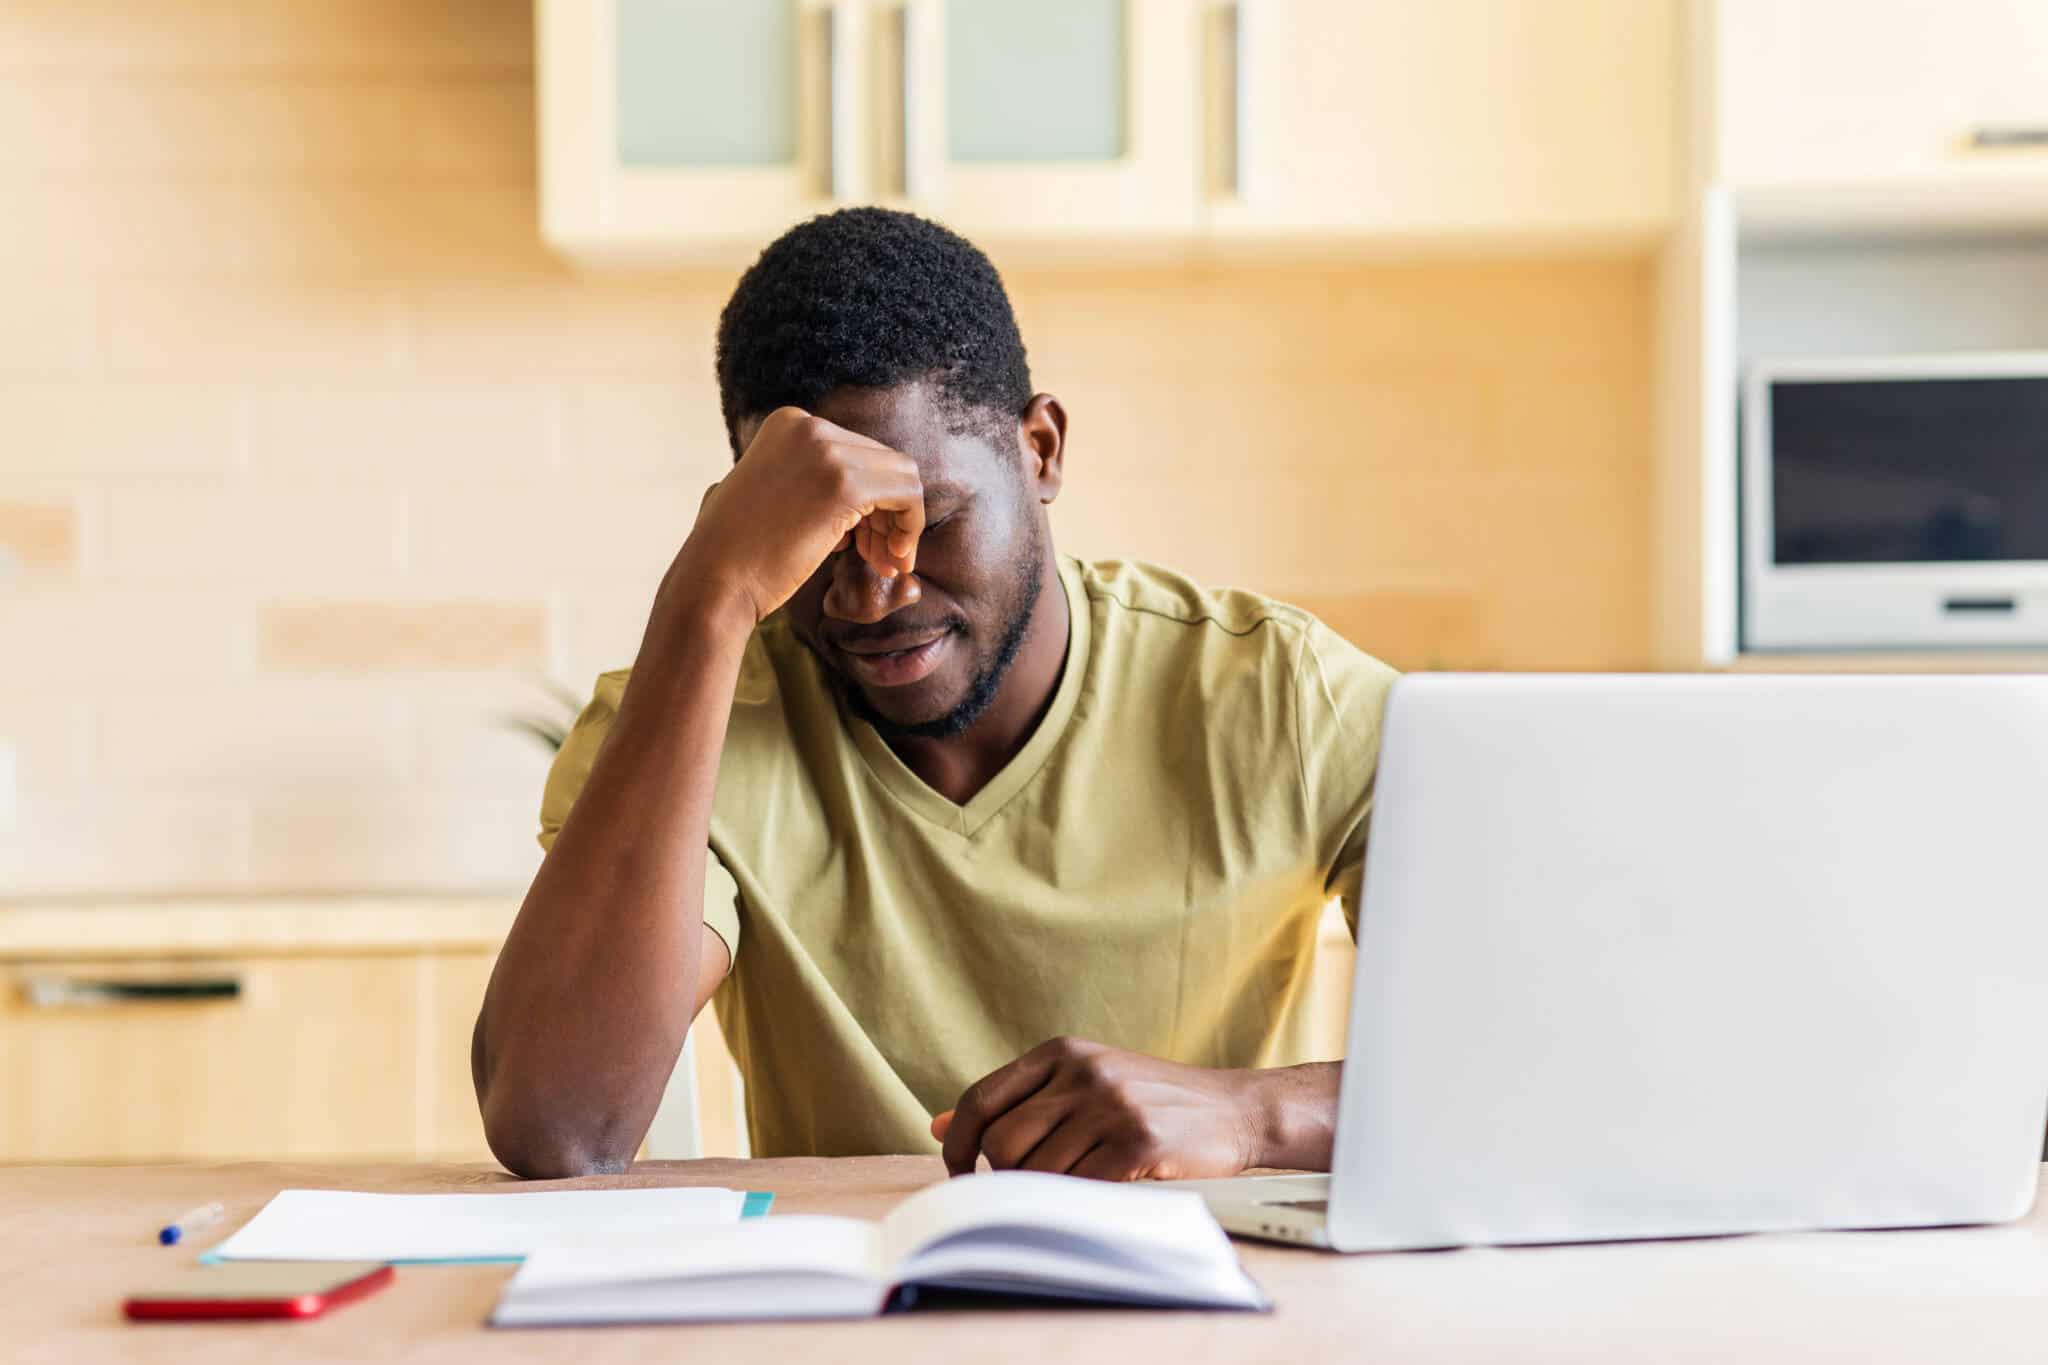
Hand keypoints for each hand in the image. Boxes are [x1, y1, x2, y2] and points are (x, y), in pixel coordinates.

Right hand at [664, 406, 925, 627]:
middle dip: (889, 514)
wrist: (714, 582)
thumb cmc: (737, 553)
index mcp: (790, 423)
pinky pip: (908, 496)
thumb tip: (852, 493)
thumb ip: (805, 477)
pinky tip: (889, 563)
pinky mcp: (845, 485)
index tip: (865, 542)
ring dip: (901, 525)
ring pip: (903, 477)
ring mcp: (826, 451)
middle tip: (880, 559)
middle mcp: (808, 426)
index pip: (859, 452)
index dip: (872, 501)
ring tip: (884, 564)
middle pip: (884, 463)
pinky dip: (909, 529)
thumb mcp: (769, 492)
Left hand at [931, 1036, 1267, 1181]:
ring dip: (1045, 1195)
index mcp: (1061, 1051)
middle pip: (1002, 1142)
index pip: (980, 1100)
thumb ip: (1017, 1101)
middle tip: (1029, 1190)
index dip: (958, 1145)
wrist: (1234, 1109)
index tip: (960, 1174)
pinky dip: (1075, 1204)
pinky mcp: (1140, 1144)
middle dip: (1006, 1178)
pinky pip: (1079, 1189)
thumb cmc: (1150, 1102)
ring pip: (1037, 1172)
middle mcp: (1083, 1072)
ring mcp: (1112, 1106)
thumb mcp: (1082, 1082)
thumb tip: (938, 1127)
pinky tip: (1093, 1198)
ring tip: (1073, 1190)